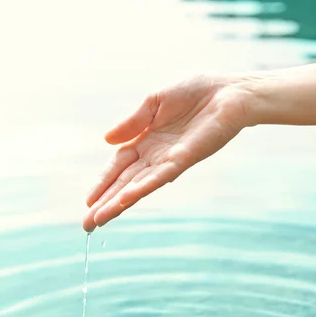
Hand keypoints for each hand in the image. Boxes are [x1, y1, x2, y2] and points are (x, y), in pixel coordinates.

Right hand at [83, 75, 252, 231]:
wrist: (229, 91)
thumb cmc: (196, 92)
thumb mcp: (155, 101)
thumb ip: (132, 122)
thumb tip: (106, 140)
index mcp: (146, 140)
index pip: (118, 165)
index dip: (102, 182)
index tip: (88, 201)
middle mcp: (155, 155)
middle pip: (124, 182)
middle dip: (105, 203)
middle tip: (87, 225)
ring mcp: (168, 160)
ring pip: (137, 186)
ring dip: (117, 203)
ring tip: (98, 220)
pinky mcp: (183, 159)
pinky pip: (158, 177)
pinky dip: (140, 189)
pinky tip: (123, 200)